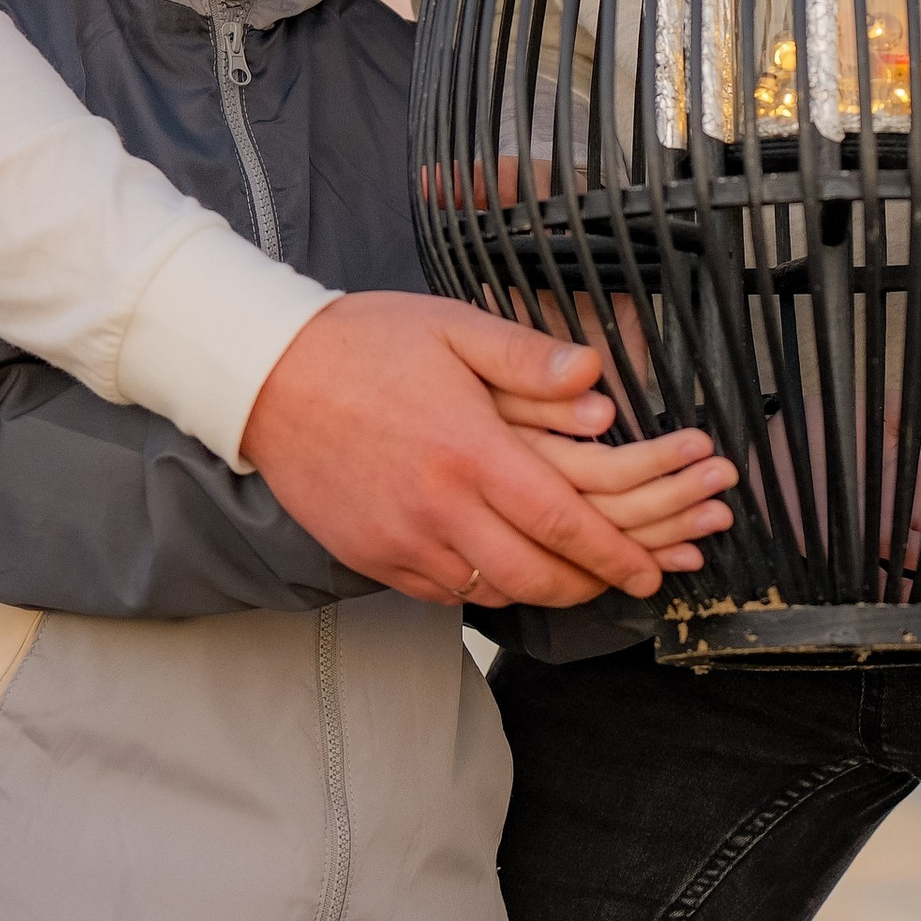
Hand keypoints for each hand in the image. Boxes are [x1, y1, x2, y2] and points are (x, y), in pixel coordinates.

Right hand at [244, 295, 695, 612]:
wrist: (268, 377)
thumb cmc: (367, 343)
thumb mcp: (454, 328)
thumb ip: (529, 358)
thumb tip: (599, 382)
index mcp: (470, 450)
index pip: (563, 520)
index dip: (617, 554)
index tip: (651, 572)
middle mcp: (439, 507)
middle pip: (537, 575)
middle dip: (592, 586)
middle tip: (627, 581)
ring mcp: (403, 541)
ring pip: (494, 590)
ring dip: (541, 588)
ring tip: (575, 574)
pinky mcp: (372, 558)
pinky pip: (444, 592)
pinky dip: (483, 586)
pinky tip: (502, 565)